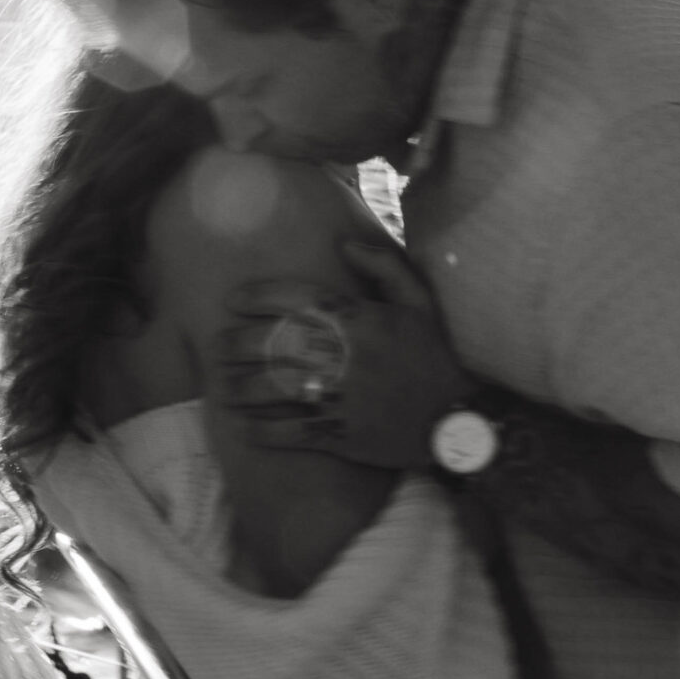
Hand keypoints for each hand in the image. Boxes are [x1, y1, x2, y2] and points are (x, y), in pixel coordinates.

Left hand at [215, 241, 466, 469]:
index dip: (256, 297)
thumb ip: (383, 266)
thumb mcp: (420, 301)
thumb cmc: (438, 354)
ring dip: (240, 387)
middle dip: (235, 344)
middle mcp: (339, 355)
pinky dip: (260, 430)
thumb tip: (344, 243)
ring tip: (225, 386)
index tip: (233, 300)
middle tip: (218, 345)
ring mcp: (336, 398)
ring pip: (270, 390)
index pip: (292, 300)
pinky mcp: (338, 435)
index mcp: (356, 319)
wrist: (461, 417)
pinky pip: (286, 432)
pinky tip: (243, 427)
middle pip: (269, 344)